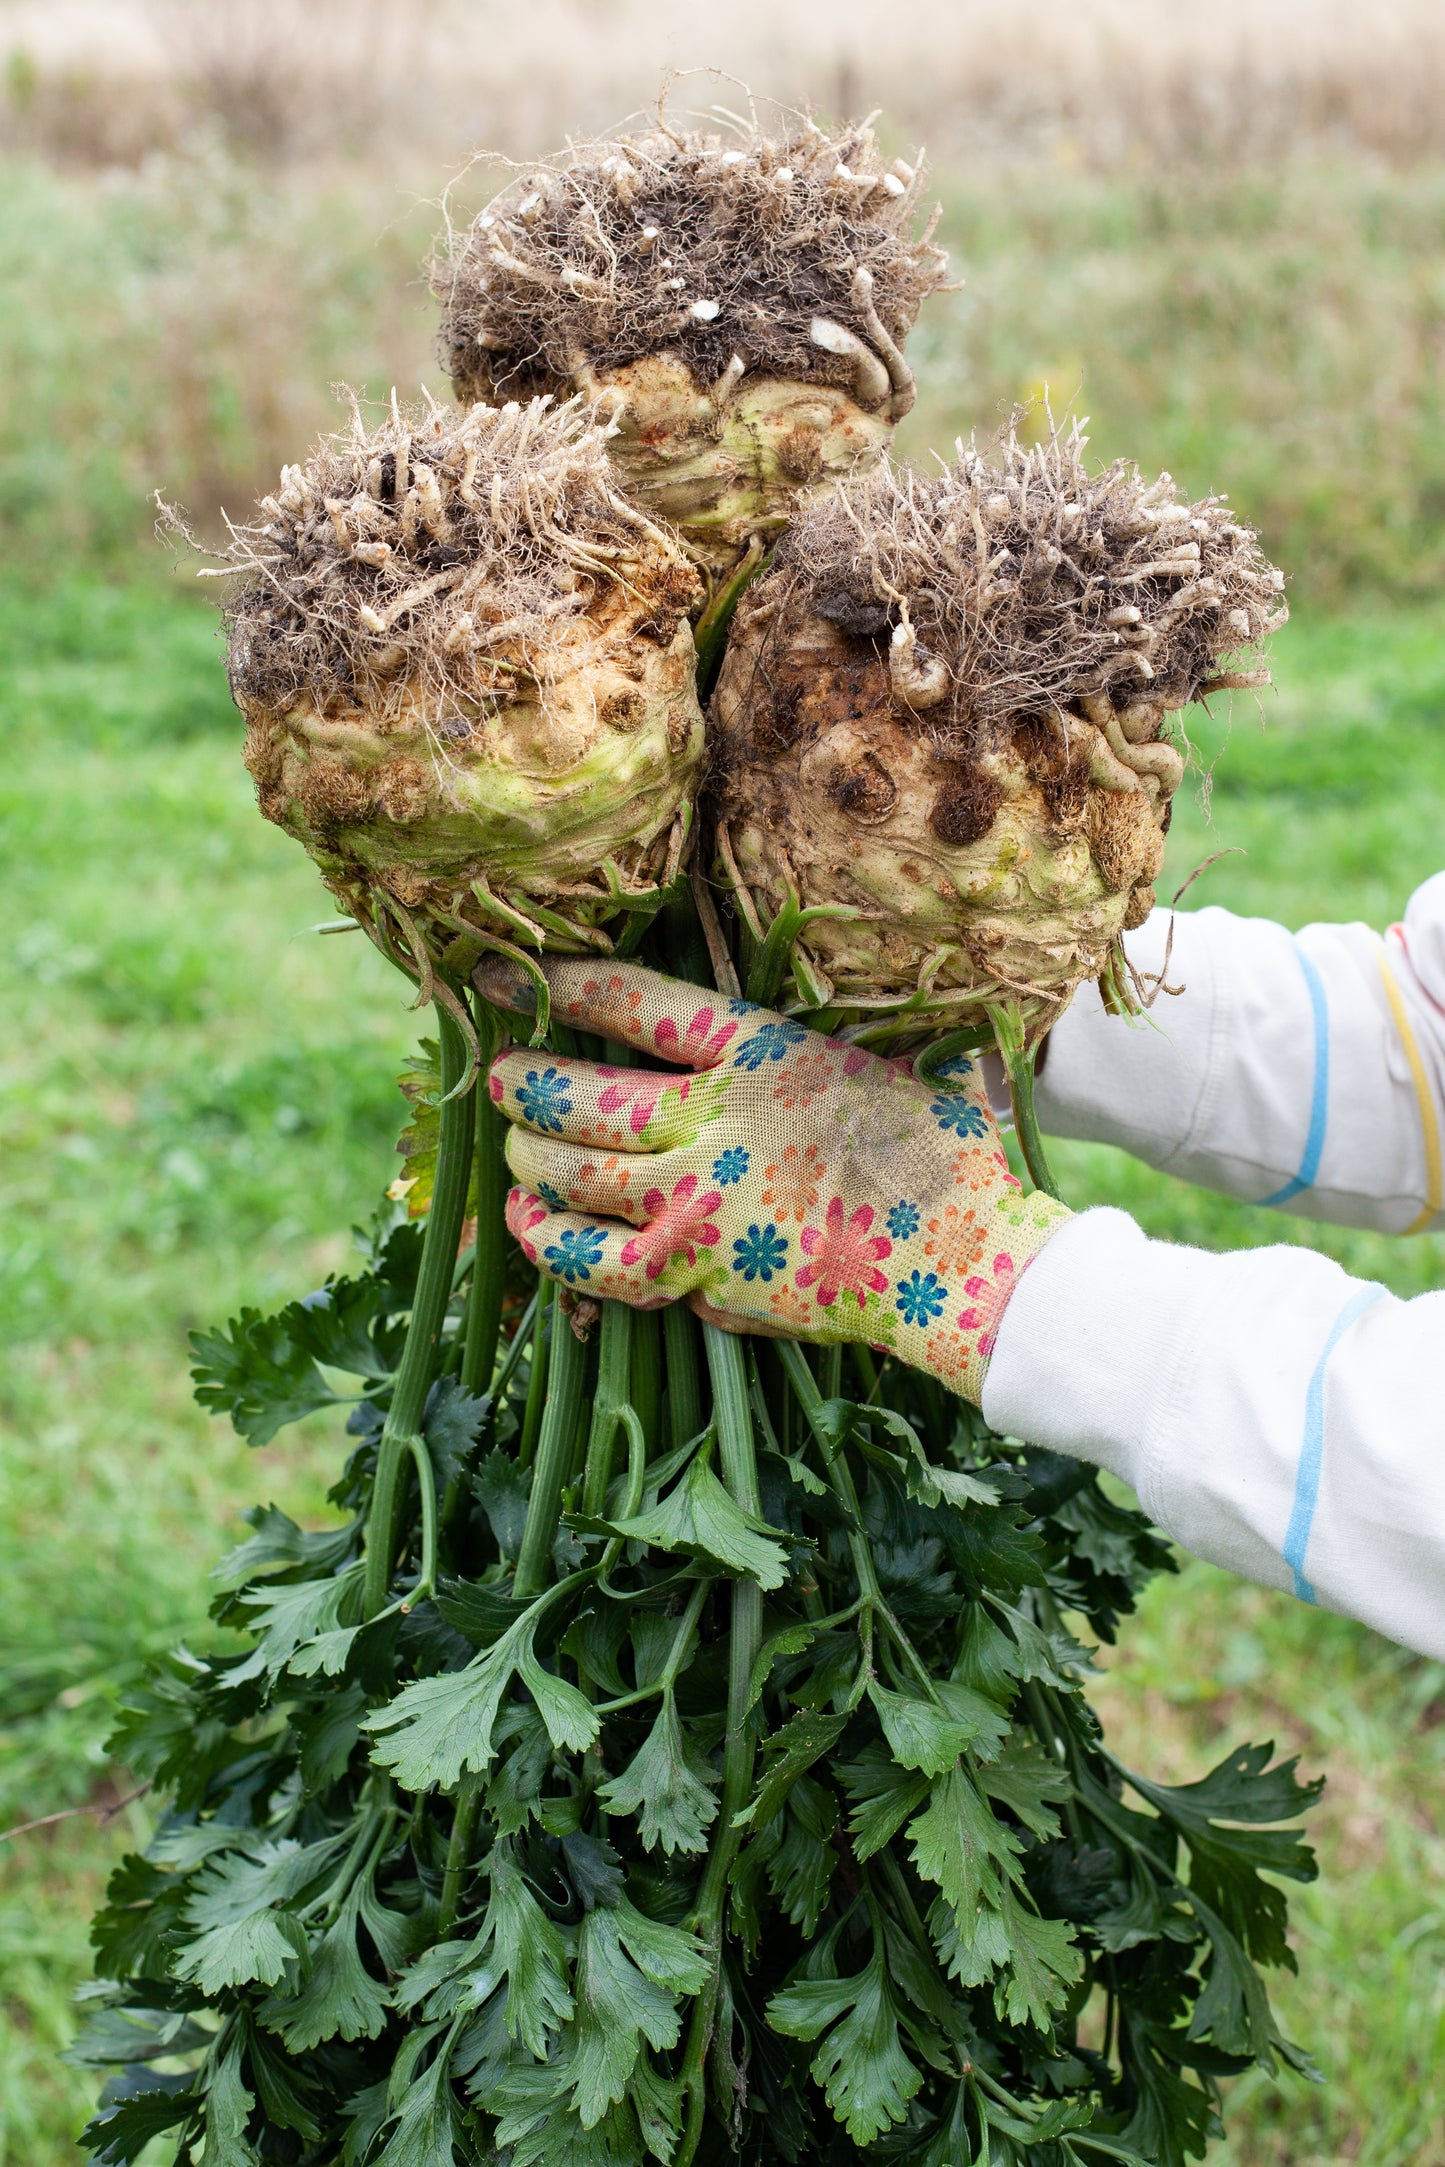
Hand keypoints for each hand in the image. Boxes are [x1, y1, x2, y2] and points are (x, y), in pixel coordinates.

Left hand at [483, 959, 1069, 1402]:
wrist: (960, 1260)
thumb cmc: (940, 1157)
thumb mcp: (877, 1062)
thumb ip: (808, 1050)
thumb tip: (774, 1034)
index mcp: (758, 1051)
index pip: (635, 1001)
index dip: (565, 983)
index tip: (513, 976)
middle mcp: (710, 1119)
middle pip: (577, 1092)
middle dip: (523, 1079)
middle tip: (502, 1073)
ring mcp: (692, 1201)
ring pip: (567, 1170)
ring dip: (525, 1150)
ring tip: (512, 1138)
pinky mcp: (691, 1272)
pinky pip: (586, 1256)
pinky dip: (543, 1235)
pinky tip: (525, 1216)